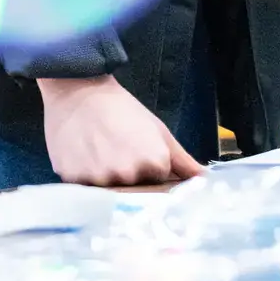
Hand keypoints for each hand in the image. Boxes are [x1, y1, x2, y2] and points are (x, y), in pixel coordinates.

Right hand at [38, 78, 204, 187]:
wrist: (78, 87)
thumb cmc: (121, 108)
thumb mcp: (157, 129)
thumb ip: (183, 160)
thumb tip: (206, 182)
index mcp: (154, 163)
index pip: (158, 184)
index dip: (149, 170)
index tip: (136, 151)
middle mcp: (128, 174)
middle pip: (134, 192)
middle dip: (128, 179)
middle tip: (116, 152)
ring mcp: (100, 178)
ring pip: (108, 193)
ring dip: (105, 181)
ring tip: (98, 153)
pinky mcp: (73, 178)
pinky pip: (83, 190)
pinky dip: (84, 178)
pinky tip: (82, 156)